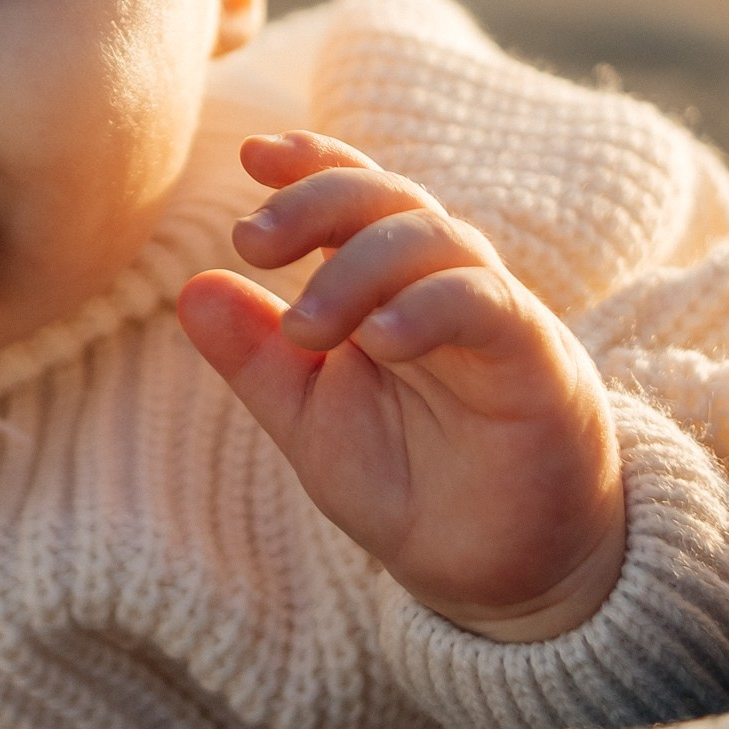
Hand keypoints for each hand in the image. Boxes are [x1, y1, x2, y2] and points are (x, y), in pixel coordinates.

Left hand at [176, 131, 625, 642]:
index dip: (311, 163)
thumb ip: (255, 356)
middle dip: (316, 201)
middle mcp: (443, 284)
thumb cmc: (408, 481)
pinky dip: (428, 308)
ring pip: (437, 240)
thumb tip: (190, 287)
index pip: (354, 196)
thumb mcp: (309, 418)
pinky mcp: (538, 362)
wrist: (497, 574)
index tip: (253, 154)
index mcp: (388, 285)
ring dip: (357, 267)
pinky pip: (487, 305)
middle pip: (390, 199)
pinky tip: (379, 338)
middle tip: (251, 241)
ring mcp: (495, 317)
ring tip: (305, 325)